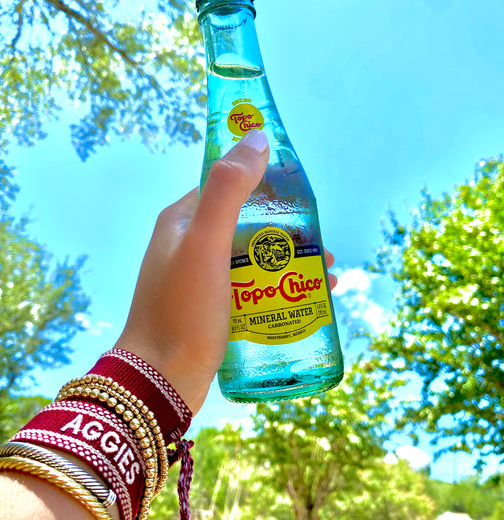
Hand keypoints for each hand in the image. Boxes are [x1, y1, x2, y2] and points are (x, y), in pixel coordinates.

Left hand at [116, 129, 336, 413]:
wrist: (160, 382)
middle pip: (247, 225)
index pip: (227, 186)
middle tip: (322, 246)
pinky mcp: (212, 309)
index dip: (265, 185)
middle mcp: (189, 246)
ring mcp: (199, 280)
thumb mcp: (206, 244)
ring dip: (289, 262)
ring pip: (253, 258)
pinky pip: (251, 288)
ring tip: (327, 275)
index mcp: (182, 221)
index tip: (302, 196)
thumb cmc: (182, 310)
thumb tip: (257, 137)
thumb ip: (229, 190)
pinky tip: (308, 301)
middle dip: (287, 231)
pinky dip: (278, 288)